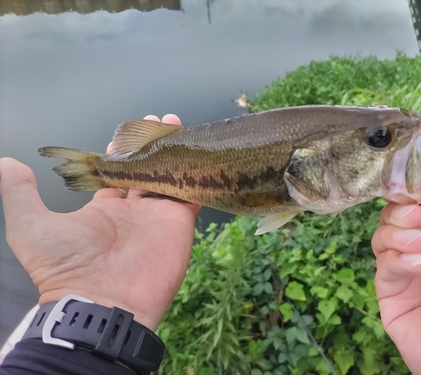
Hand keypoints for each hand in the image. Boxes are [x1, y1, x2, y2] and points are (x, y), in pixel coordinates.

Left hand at [0, 114, 199, 330]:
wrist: (102, 303)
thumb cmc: (65, 267)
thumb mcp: (30, 226)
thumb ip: (19, 194)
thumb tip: (7, 164)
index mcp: (104, 209)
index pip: (116, 174)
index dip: (120, 152)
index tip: (123, 132)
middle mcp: (133, 211)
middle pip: (146, 171)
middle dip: (151, 146)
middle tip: (157, 121)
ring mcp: (158, 217)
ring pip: (169, 176)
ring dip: (173, 153)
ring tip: (175, 125)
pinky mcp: (179, 223)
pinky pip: (190, 193)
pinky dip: (195, 174)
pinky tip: (195, 151)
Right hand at [372, 178, 420, 374]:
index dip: (416, 191)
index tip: (417, 194)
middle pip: (398, 212)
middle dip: (403, 212)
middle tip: (418, 220)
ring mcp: (408, 268)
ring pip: (384, 233)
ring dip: (398, 234)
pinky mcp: (392, 290)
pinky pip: (383, 264)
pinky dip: (397, 260)